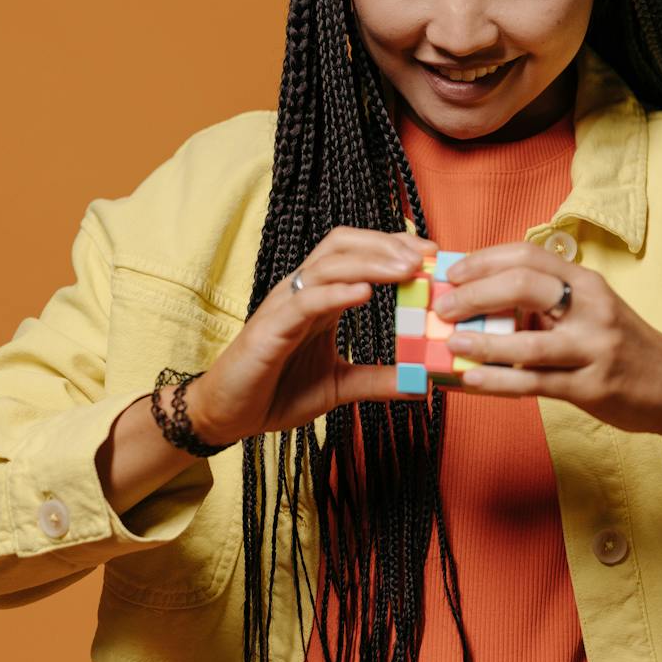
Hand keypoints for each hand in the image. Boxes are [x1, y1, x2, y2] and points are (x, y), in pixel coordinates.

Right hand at [189, 226, 438, 441]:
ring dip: (369, 262)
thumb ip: (377, 380)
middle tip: (425, 256)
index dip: (393, 247)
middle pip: (343, 245)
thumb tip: (423, 383)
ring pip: (326, 265)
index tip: (432, 255)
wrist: (230, 416)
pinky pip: (304, 301)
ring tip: (405, 270)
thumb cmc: (277, 392)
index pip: (358, 254)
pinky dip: (335, 293)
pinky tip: (363, 294)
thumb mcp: (340, 386)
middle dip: (386, 244)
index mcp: (321, 299)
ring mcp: (284, 306)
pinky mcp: (269, 329)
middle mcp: (302, 292)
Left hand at [435, 241, 661, 453]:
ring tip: (451, 343)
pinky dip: (498, 381)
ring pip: (528, 342)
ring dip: (481, 343)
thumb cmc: (620, 344)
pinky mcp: (591, 387)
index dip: (484, 260)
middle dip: (476, 294)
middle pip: (524, 286)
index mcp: (586, 282)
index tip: (453, 272)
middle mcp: (591, 308)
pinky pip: (534, 383)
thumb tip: (480, 299)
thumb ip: (546, 301)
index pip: (529, 255)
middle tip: (445, 305)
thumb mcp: (590, 308)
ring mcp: (592, 348)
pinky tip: (471, 380)